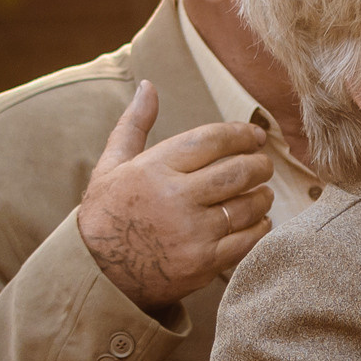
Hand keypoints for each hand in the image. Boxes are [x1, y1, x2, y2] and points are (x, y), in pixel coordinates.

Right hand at [78, 80, 275, 308]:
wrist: (97, 274)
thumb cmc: (106, 214)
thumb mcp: (111, 165)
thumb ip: (134, 124)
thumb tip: (148, 86)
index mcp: (155, 168)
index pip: (212, 140)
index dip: (240, 134)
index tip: (254, 136)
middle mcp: (176, 198)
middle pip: (238, 171)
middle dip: (259, 164)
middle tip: (263, 164)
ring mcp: (193, 233)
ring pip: (247, 206)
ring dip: (262, 196)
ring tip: (261, 192)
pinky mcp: (204, 263)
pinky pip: (247, 240)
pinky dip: (260, 228)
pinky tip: (258, 221)